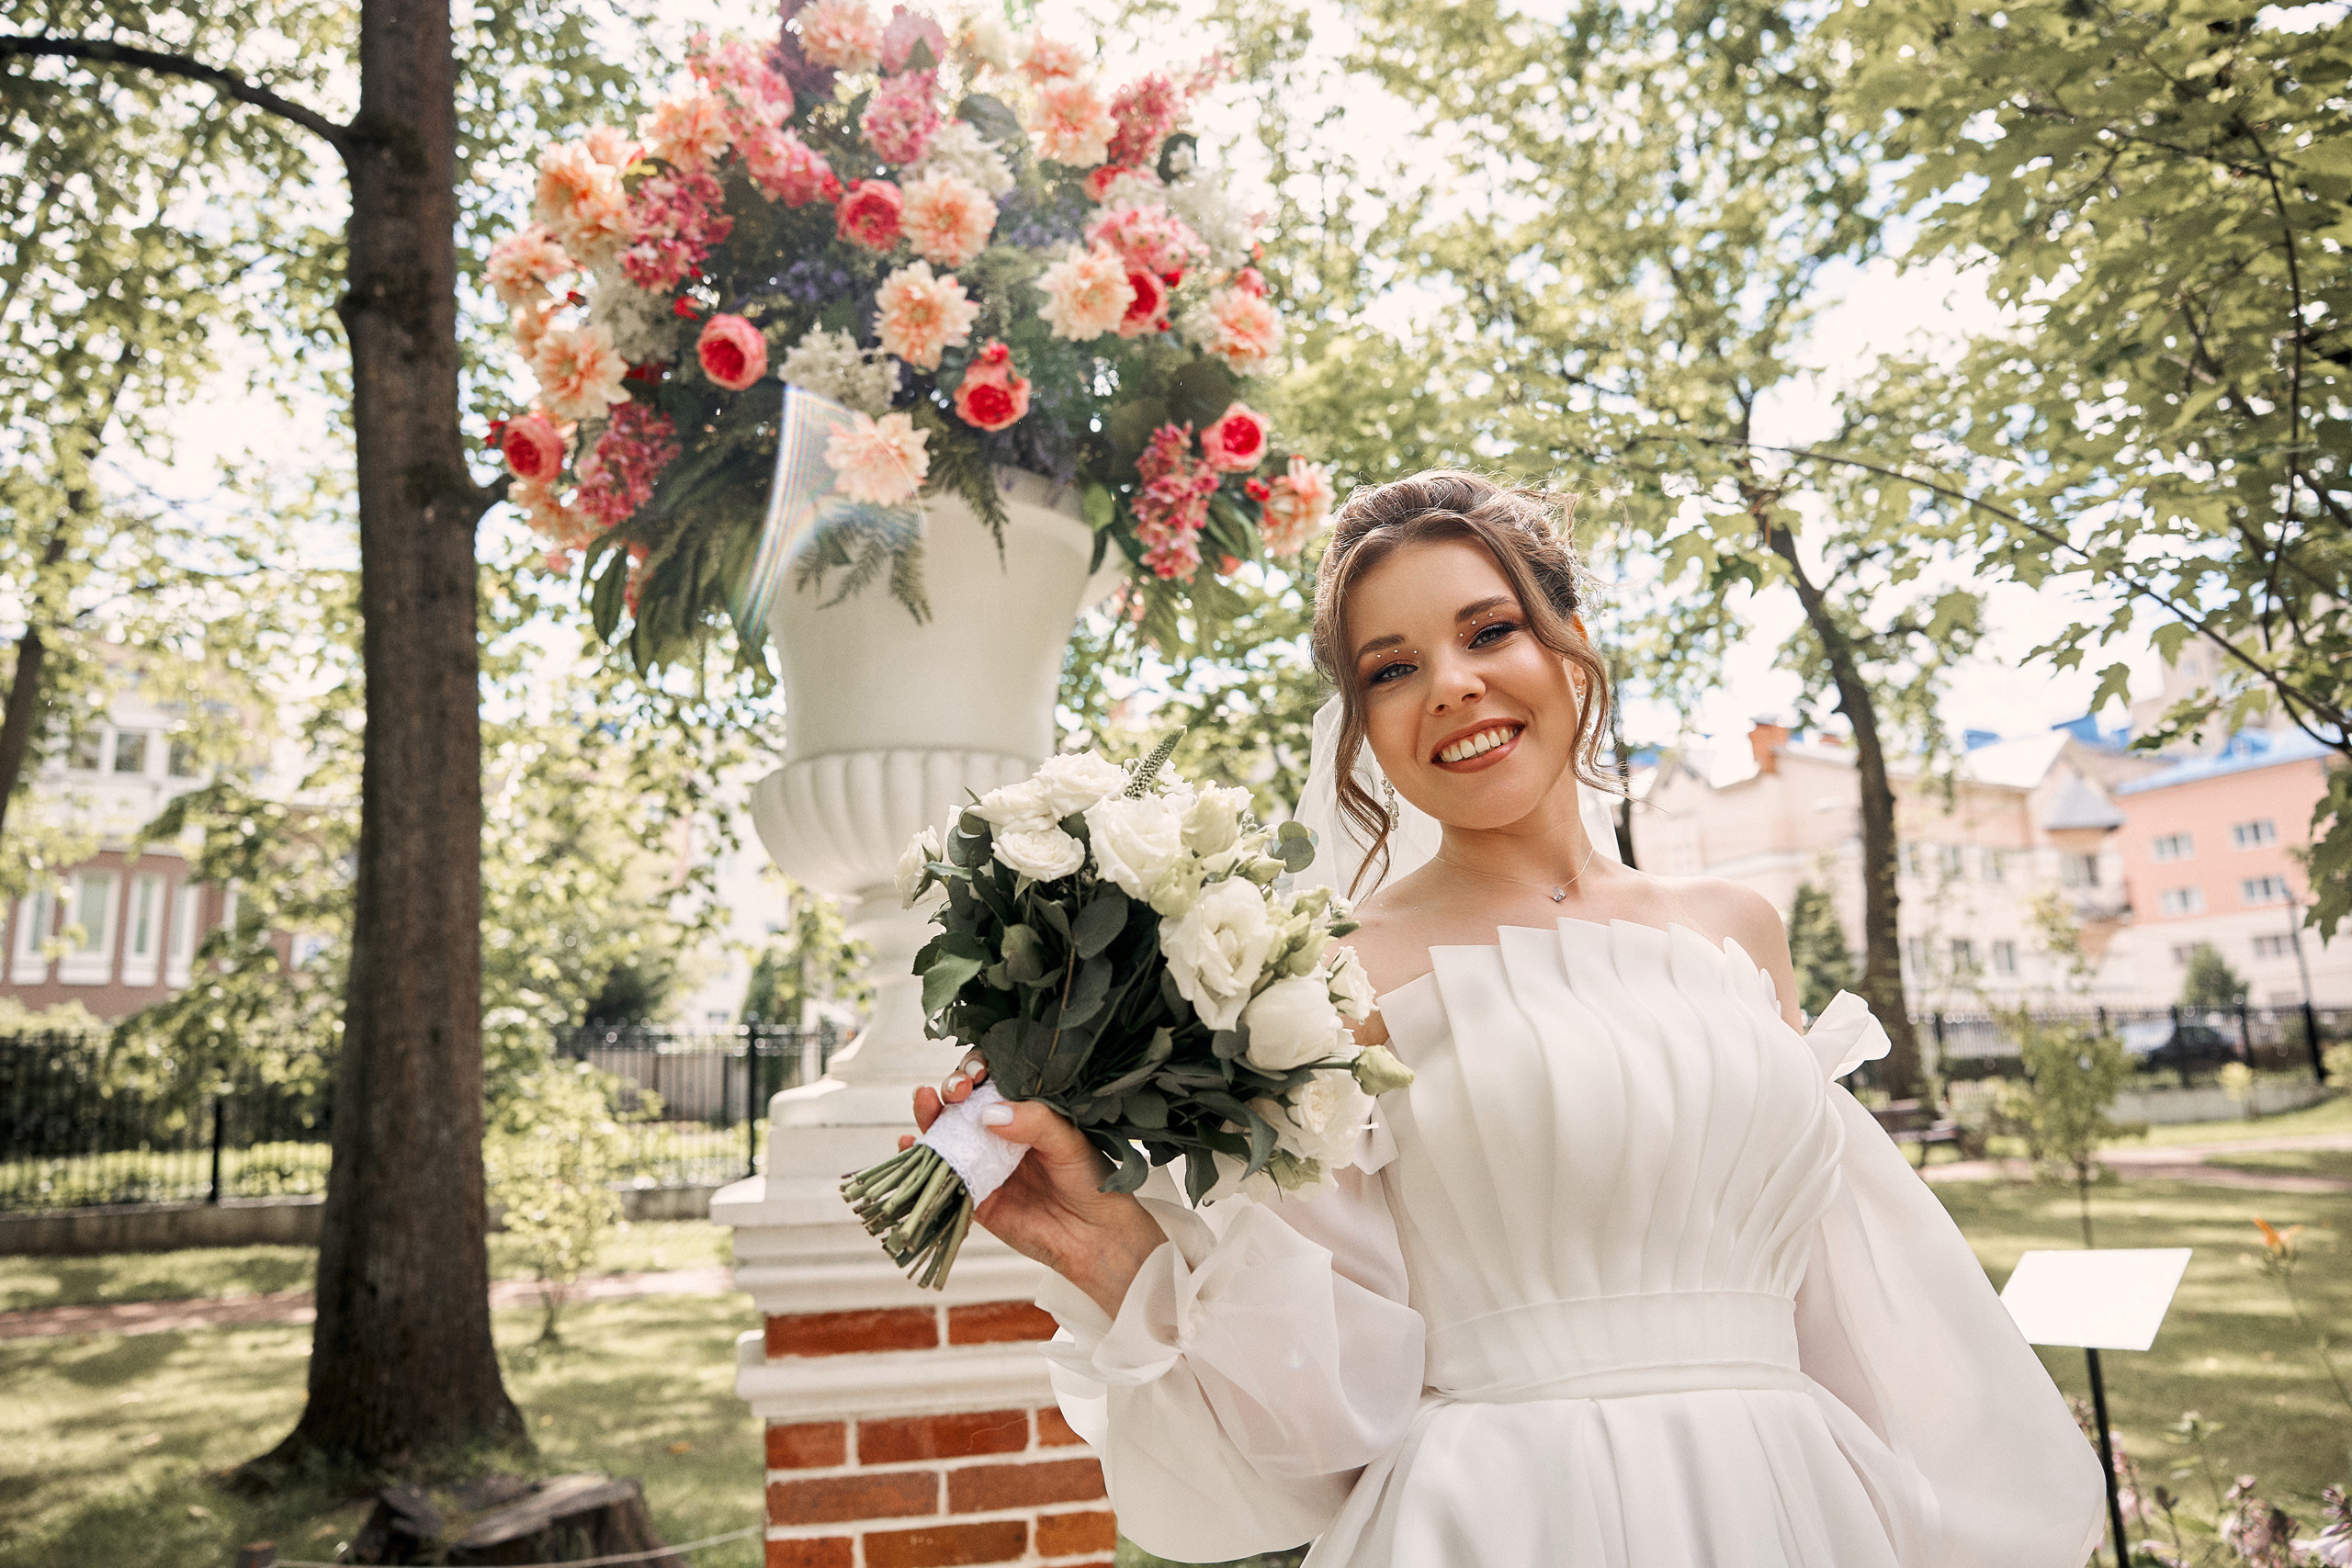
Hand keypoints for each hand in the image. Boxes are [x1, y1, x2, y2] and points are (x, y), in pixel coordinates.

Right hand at [905, 1053, 1167, 1315]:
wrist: (1095, 1237)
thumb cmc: (1091, 1180)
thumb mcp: (1069, 1141)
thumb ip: (1034, 1122)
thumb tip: (989, 1115)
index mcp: (1028, 1109)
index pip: (996, 1077)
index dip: (980, 1067)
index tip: (977, 1071)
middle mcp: (1002, 1131)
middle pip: (965, 1100)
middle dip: (953, 1087)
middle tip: (957, 1090)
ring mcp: (985, 1161)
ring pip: (947, 1131)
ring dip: (930, 1114)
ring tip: (924, 1102)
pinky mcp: (974, 1193)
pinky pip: (942, 1173)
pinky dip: (921, 1157)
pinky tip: (911, 1144)